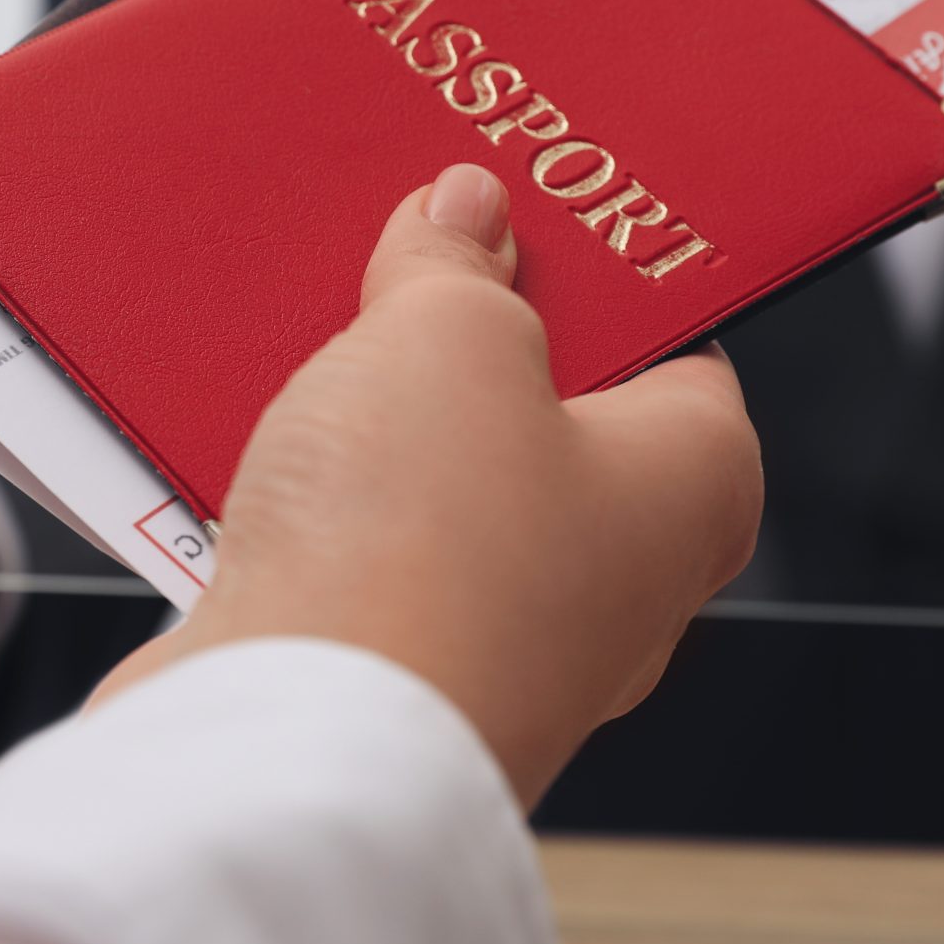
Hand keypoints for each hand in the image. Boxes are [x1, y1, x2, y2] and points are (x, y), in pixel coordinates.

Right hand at [97, 164, 762, 804]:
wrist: (296, 743)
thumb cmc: (423, 554)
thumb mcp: (449, 333)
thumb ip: (460, 261)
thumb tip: (467, 217)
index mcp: (692, 483)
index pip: (679, 342)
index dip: (599, 265)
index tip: (525, 201)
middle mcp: (616, 574)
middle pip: (547, 408)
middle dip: (464, 329)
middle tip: (403, 247)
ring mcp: (501, 632)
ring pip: (440, 481)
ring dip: (371, 409)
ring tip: (305, 326)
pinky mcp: (391, 670)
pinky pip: (356, 547)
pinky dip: (312, 492)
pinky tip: (250, 432)